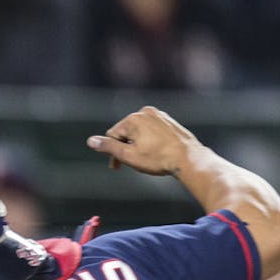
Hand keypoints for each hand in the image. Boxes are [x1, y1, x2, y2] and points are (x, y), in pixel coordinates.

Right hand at [86, 106, 204, 176]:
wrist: (188, 158)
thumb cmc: (158, 159)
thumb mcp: (129, 155)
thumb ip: (108, 147)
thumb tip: (91, 141)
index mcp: (133, 119)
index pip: (113, 136)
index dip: (112, 153)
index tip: (117, 167)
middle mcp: (145, 112)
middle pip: (126, 132)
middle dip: (125, 148)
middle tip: (131, 165)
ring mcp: (159, 115)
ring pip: (139, 132)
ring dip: (137, 145)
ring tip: (146, 159)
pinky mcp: (169, 121)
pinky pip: (152, 130)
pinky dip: (150, 141)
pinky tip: (156, 153)